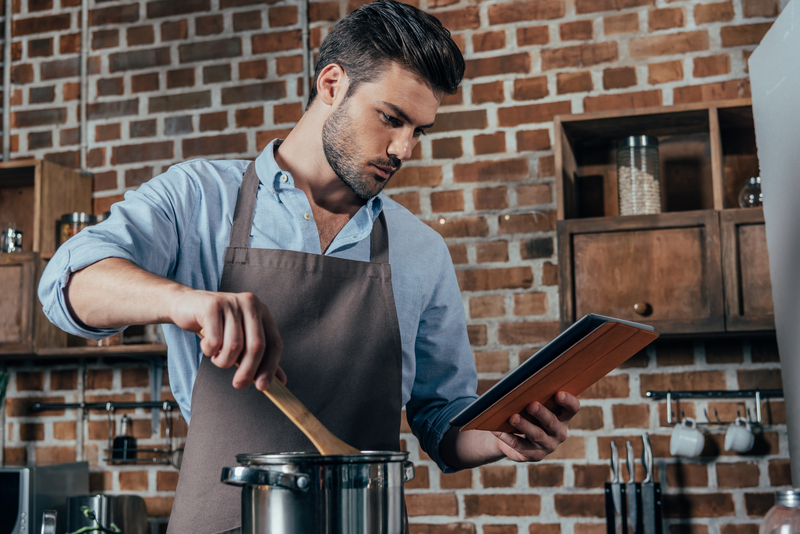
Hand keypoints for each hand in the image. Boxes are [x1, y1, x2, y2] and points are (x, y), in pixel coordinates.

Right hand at [170, 289, 284, 390]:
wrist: (186, 305)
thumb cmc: (216, 325)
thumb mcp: (240, 339)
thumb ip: (260, 357)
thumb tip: (280, 381)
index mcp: (262, 311)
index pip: (275, 343)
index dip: (270, 367)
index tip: (262, 386)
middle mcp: (250, 304)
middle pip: (257, 346)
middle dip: (248, 371)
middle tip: (239, 384)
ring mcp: (231, 303)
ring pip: (234, 346)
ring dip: (223, 361)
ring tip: (217, 357)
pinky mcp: (212, 306)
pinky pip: (215, 342)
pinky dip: (210, 351)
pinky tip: (207, 346)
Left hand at [491, 391, 579, 461]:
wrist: (515, 437)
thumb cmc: (527, 413)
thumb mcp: (534, 405)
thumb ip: (534, 395)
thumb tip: (519, 382)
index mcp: (563, 416)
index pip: (572, 408)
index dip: (568, 401)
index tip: (559, 393)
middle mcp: (559, 432)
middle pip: (551, 422)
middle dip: (541, 413)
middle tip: (532, 405)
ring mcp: (547, 445)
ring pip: (536, 435)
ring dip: (524, 426)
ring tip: (513, 418)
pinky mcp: (533, 455)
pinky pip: (519, 446)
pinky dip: (507, 437)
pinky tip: (497, 430)